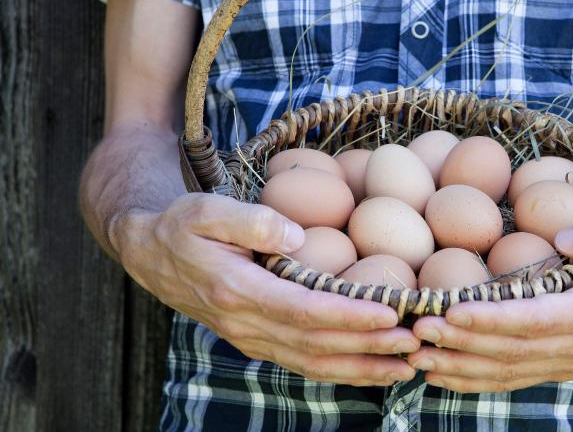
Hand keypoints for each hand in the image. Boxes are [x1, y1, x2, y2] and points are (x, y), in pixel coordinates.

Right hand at [112, 193, 419, 385]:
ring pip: (312, 363)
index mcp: (237, 291)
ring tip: (406, 367)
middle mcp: (245, 324)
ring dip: (362, 368)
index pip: (303, 311)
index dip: (348, 315)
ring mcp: (251, 339)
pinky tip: (372, 369)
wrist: (150, 254)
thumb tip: (300, 237)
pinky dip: (341, 369)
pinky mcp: (258, 342)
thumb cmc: (182, 225)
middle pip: (316, 344)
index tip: (389, 314)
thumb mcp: (206, 209)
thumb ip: (251, 221)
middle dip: (368, 347)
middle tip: (415, 343)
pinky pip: (303, 363)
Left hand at [407, 213, 572, 392]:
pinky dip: (474, 380)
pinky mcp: (558, 365)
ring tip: (416, 356)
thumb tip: (565, 235)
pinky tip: (441, 376)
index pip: (535, 319)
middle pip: (511, 349)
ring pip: (506, 370)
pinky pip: (512, 378)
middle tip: (416, 331)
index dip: (491, 319)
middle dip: (459, 343)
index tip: (450, 311)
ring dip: (458, 366)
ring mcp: (568, 360)